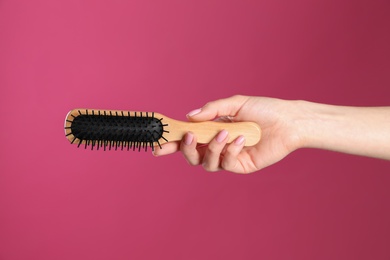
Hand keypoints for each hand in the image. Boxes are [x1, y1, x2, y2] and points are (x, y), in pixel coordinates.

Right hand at [153, 95, 302, 172]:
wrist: (288, 121)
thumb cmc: (263, 110)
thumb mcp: (235, 103)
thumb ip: (212, 110)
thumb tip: (189, 116)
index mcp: (213, 130)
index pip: (188, 139)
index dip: (172, 143)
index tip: (157, 143)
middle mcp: (217, 146)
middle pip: (192, 156)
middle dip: (186, 149)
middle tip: (189, 138)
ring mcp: (228, 157)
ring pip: (207, 163)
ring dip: (213, 148)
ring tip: (225, 133)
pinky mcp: (240, 166)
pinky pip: (227, 164)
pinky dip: (230, 151)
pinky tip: (242, 139)